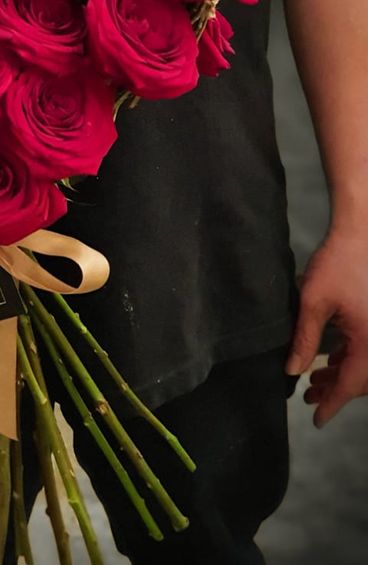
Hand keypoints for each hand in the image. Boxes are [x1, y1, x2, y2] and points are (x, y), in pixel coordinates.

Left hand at [286, 230, 367, 426]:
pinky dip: (351, 358)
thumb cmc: (337, 263)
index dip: (332, 404)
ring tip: (313, 380)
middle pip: (362, 378)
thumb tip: (293, 371)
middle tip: (307, 397)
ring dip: (342, 374)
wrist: (361, 233)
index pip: (352, 384)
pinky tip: (331, 359)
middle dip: (335, 390)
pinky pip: (367, 350)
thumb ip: (305, 339)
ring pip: (365, 365)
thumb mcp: (314, 301)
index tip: (316, 420)